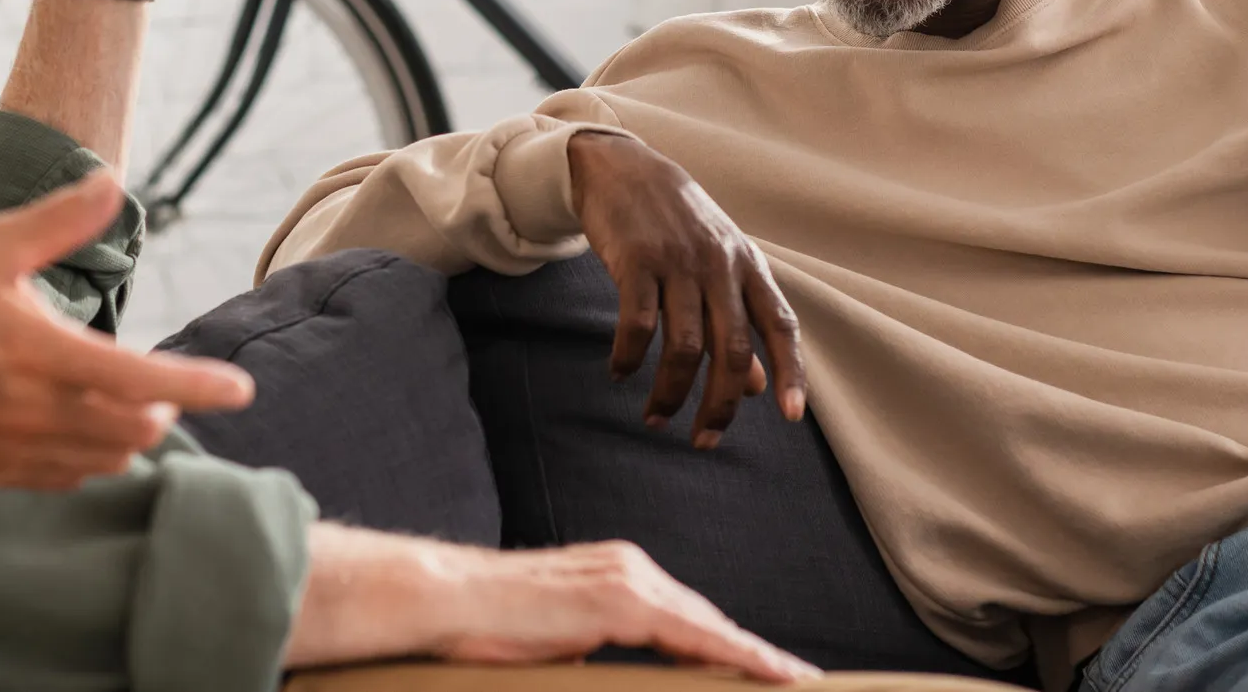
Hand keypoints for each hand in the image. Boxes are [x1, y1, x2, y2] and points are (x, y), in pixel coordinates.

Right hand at [0, 172, 252, 488]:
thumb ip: (59, 219)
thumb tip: (112, 181)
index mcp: (38, 353)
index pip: (140, 380)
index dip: (198, 387)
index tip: (241, 390)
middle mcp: (30, 410)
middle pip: (130, 429)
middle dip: (162, 407)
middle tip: (163, 385)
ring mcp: (8, 447)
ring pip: (100, 459)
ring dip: (127, 435)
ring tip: (128, 405)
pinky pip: (60, 478)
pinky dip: (88, 458)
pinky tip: (84, 433)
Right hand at [285, 524, 817, 682]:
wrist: (448, 599)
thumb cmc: (491, 626)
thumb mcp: (560, 640)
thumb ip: (596, 647)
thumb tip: (620, 671)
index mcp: (617, 574)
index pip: (688, 618)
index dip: (732, 646)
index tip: (771, 671)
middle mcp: (631, 566)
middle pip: (707, 621)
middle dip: (753, 655)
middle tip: (799, 683)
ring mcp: (628, 579)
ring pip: (709, 627)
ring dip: (757, 659)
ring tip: (796, 683)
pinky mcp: (621, 601)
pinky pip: (695, 635)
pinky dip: (738, 655)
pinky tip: (768, 673)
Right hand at [567, 131, 804, 446]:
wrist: (623, 166)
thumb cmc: (677, 222)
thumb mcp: (719, 262)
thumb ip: (740, 321)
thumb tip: (756, 387)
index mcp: (748, 266)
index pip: (781, 324)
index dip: (791, 371)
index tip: (792, 416)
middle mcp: (719, 265)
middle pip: (732, 348)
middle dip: (719, 404)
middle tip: (703, 441)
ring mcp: (678, 262)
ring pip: (684, 346)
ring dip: (668, 392)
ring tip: (654, 418)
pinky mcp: (637, 260)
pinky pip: (637, 324)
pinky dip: (629, 357)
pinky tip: (619, 373)